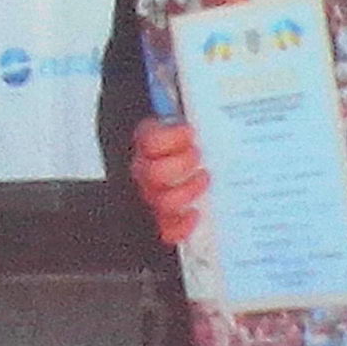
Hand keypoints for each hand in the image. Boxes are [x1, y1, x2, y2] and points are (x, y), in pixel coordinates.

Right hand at [129, 118, 208, 244]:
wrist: (177, 165)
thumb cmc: (182, 143)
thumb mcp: (181, 123)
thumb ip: (187, 117)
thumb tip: (200, 115)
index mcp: (146, 142)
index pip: (149, 142)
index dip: (172, 138)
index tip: (190, 132)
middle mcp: (143, 171)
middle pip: (155, 173)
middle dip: (183, 164)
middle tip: (198, 156)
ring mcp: (151, 196)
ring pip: (162, 202)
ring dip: (188, 191)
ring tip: (203, 178)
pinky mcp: (162, 219)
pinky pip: (166, 230)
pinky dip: (181, 226)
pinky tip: (194, 215)